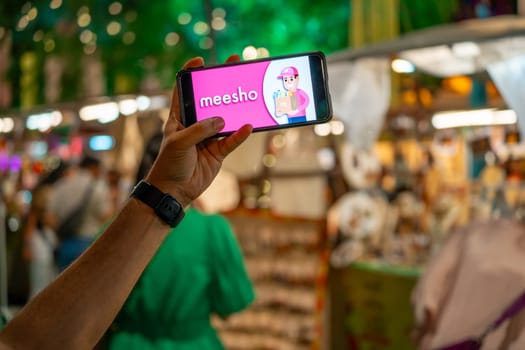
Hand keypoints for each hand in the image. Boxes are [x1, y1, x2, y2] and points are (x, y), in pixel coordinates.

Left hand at [146, 55, 252, 206]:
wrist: (174, 191)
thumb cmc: (169, 164)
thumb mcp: (180, 142)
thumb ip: (200, 129)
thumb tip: (221, 120)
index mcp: (179, 118)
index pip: (183, 91)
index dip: (189, 74)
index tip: (200, 61)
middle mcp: (194, 125)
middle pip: (210, 101)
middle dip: (221, 85)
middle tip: (232, 68)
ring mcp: (208, 138)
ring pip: (225, 120)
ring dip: (235, 109)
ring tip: (247, 93)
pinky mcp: (218, 152)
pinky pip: (231, 140)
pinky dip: (240, 134)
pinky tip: (248, 126)